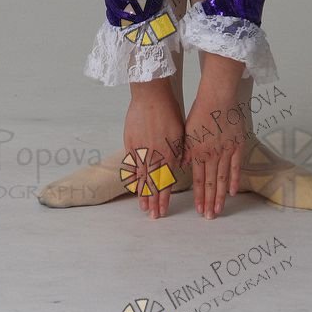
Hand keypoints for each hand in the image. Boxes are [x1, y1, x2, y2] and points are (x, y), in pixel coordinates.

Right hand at [123, 80, 185, 218]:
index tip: (163, 210)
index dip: (165, 196)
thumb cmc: (168, 110)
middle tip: (153, 216)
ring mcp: (142, 149)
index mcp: (170, 151)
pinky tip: (133, 187)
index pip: (167, 180)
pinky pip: (132, 164)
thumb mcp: (180, 131)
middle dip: (154, 201)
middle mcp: (156, 154)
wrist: (151, 95)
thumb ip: (179, 149)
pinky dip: (133, 177)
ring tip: (143, 207)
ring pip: (142, 177)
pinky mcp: (131, 143)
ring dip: (143, 194)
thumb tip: (180, 164)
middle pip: (154, 183)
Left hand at [183, 54, 248, 217]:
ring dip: (220, 196)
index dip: (199, 196)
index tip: (200, 210)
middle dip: (209, 202)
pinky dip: (234, 179)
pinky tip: (232, 192)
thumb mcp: (185, 132)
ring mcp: (226, 151)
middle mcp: (211, 155)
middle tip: (210, 217)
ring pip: (222, 178)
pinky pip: (236, 166)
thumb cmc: (199, 112)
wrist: (217, 98)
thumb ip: (184, 151)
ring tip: (219, 211)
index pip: (198, 180)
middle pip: (211, 183)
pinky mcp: (237, 145)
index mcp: (197, 152)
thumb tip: (180, 166)